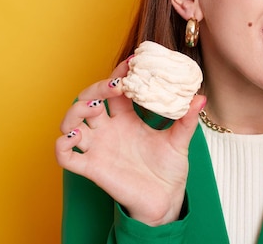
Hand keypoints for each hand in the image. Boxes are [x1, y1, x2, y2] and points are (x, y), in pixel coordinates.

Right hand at [55, 60, 205, 225]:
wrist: (165, 200)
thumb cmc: (169, 169)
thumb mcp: (180, 141)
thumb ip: (187, 119)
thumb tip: (200, 97)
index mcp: (127, 118)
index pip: (116, 89)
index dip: (120, 75)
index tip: (133, 63)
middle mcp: (109, 129)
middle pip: (89, 100)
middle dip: (97, 88)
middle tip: (116, 86)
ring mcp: (98, 147)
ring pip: (72, 123)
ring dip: (75, 111)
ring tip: (93, 107)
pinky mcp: (92, 168)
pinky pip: (66, 157)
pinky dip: (62, 145)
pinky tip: (74, 137)